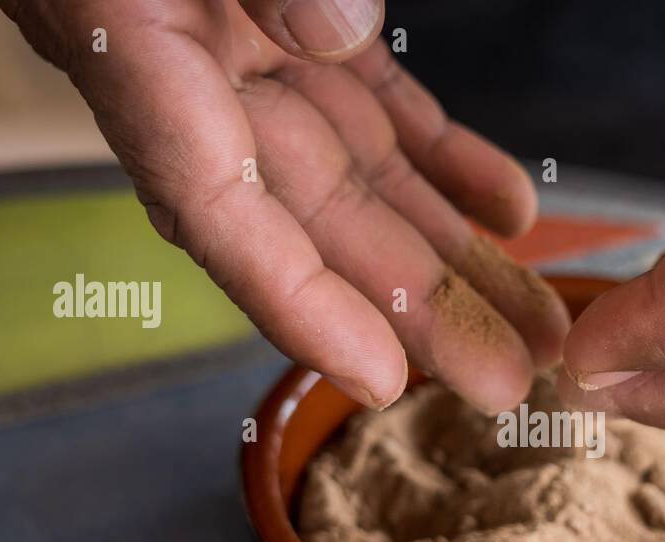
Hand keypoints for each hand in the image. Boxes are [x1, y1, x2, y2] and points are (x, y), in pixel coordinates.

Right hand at [0, 0, 568, 412]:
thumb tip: (342, 33)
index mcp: (131, 45)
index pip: (216, 210)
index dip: (299, 306)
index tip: (381, 378)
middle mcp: (193, 75)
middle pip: (317, 224)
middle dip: (416, 311)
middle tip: (508, 382)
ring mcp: (251, 54)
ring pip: (365, 180)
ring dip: (450, 257)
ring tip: (533, 323)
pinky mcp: (299, 21)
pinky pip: (380, 108)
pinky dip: (444, 161)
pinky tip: (508, 212)